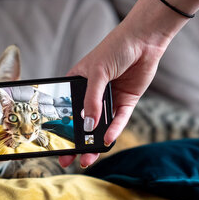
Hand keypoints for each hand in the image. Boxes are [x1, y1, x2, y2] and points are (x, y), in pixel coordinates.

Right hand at [58, 0, 198, 168]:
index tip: (54, 143)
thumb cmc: (115, 48)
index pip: (66, 108)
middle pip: (83, 121)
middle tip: (68, 160)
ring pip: (101, 125)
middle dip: (76, 141)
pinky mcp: (126, 101)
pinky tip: (107, 141)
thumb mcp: (98, 72)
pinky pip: (119, 120)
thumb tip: (88, 125)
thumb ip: (92, 99)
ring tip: (87, 159)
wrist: (144, 40)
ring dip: (94, 142)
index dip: (60, 126)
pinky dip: (113, 130)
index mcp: (78, 82)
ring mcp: (110, 98)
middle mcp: (93, 93)